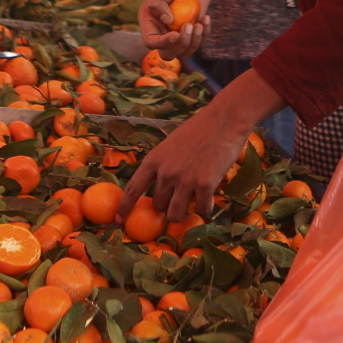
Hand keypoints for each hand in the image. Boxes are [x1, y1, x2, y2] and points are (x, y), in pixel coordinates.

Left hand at [121, 70, 283, 220]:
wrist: (224, 120)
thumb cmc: (199, 130)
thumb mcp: (171, 146)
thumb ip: (163, 166)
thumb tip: (160, 189)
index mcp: (154, 160)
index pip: (133, 189)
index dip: (124, 208)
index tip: (118, 222)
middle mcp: (166, 172)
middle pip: (158, 205)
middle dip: (168, 205)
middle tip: (182, 196)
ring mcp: (185, 180)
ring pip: (176, 214)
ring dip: (184, 212)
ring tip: (194, 201)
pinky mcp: (205, 185)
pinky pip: (201, 209)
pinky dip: (205, 207)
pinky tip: (210, 199)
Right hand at [139, 0, 217, 58]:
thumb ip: (155, 0)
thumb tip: (166, 21)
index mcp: (149, 19)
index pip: (150, 41)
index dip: (162, 43)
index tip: (176, 33)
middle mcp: (162, 28)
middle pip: (167, 53)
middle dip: (180, 45)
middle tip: (190, 26)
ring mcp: (178, 31)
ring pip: (184, 52)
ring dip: (195, 42)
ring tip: (200, 22)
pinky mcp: (194, 29)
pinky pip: (198, 43)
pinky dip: (205, 34)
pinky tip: (206, 17)